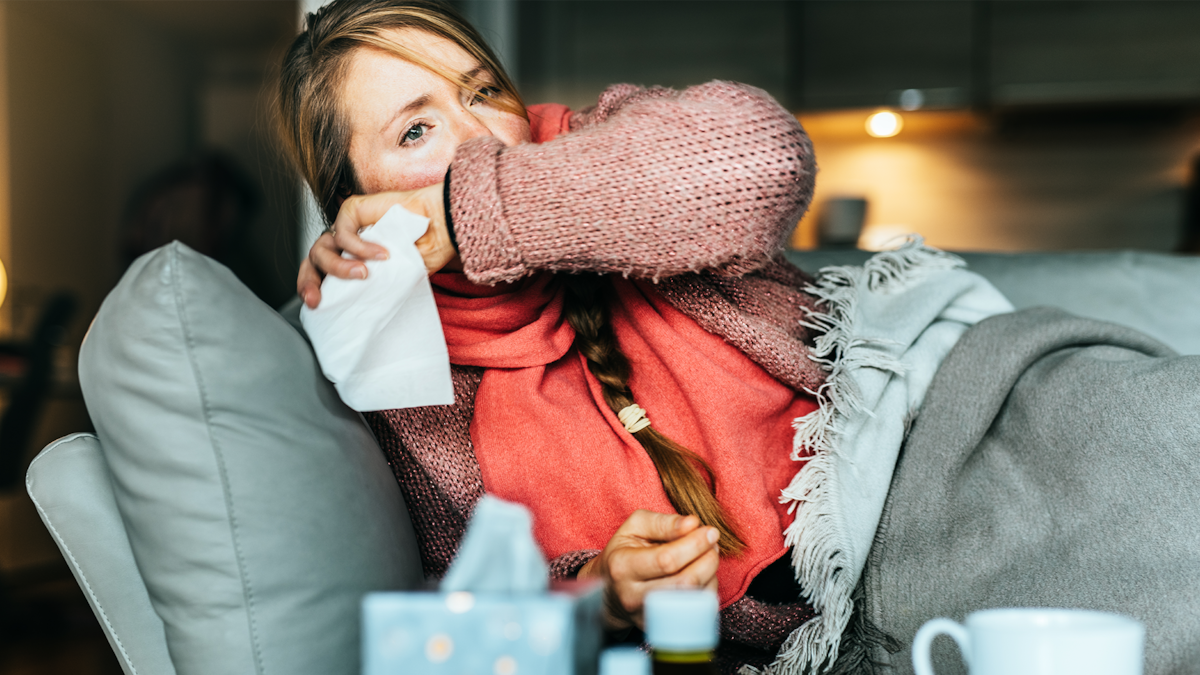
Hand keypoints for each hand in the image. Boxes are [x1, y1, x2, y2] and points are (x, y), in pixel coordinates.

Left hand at [297, 183, 456, 307]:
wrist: (443, 226)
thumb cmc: (426, 249)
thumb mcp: (397, 279)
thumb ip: (374, 287)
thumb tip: (357, 306)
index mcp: (350, 258)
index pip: (320, 273)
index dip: (313, 288)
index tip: (316, 305)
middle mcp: (344, 243)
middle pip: (312, 261)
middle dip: (309, 282)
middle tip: (319, 299)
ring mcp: (347, 225)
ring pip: (322, 247)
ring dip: (338, 266)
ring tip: (363, 274)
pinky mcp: (352, 209)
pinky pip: (342, 232)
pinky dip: (359, 247)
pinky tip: (381, 254)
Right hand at [577, 511, 719, 630]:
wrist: (608, 590)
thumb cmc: (624, 552)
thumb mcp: (635, 527)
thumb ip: (663, 522)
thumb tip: (693, 524)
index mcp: (623, 566)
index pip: (667, 560)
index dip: (695, 544)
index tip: (710, 531)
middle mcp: (633, 595)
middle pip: (684, 582)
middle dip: (707, 559)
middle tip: (712, 543)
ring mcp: (647, 615)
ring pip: (693, 598)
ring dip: (710, 573)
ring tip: (708, 555)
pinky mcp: (661, 625)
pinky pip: (695, 610)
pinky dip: (707, 589)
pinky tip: (703, 574)